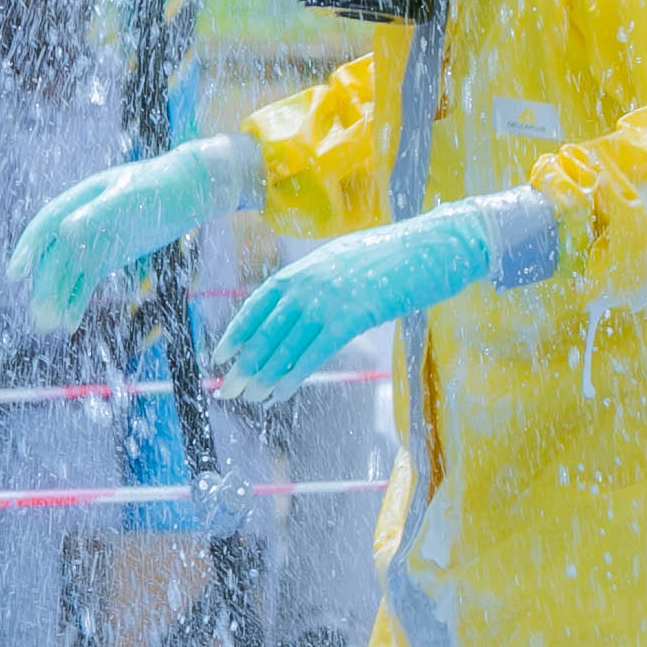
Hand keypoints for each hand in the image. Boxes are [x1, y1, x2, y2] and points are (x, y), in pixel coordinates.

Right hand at [9, 137, 255, 331]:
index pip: (45, 226)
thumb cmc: (158, 186)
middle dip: (45, 287)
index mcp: (77, 200)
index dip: (28, 249)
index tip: (15, 275)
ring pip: (67, 273)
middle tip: (40, 319)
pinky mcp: (106, 256)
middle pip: (54, 258)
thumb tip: (65, 231)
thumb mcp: (130, 197)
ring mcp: (92, 240)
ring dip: (56, 298)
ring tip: (49, 326)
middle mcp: (79, 221)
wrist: (187, 189)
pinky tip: (69, 323)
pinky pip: (85, 281)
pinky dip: (76, 301)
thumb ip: (98, 214)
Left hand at [213, 207, 501, 402]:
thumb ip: (319, 282)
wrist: (427, 248)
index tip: (220, 355)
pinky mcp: (350, 317)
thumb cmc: (391, 258)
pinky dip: (292, 376)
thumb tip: (301, 308)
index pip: (258, 303)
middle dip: (244, 362)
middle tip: (227, 390)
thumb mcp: (344, 263)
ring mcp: (327, 300)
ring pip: (285, 344)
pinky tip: (279, 394)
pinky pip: (313, 353)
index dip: (237, 332)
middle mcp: (308, 283)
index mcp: (303, 269)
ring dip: (263, 375)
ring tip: (248, 398)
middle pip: (265, 329)